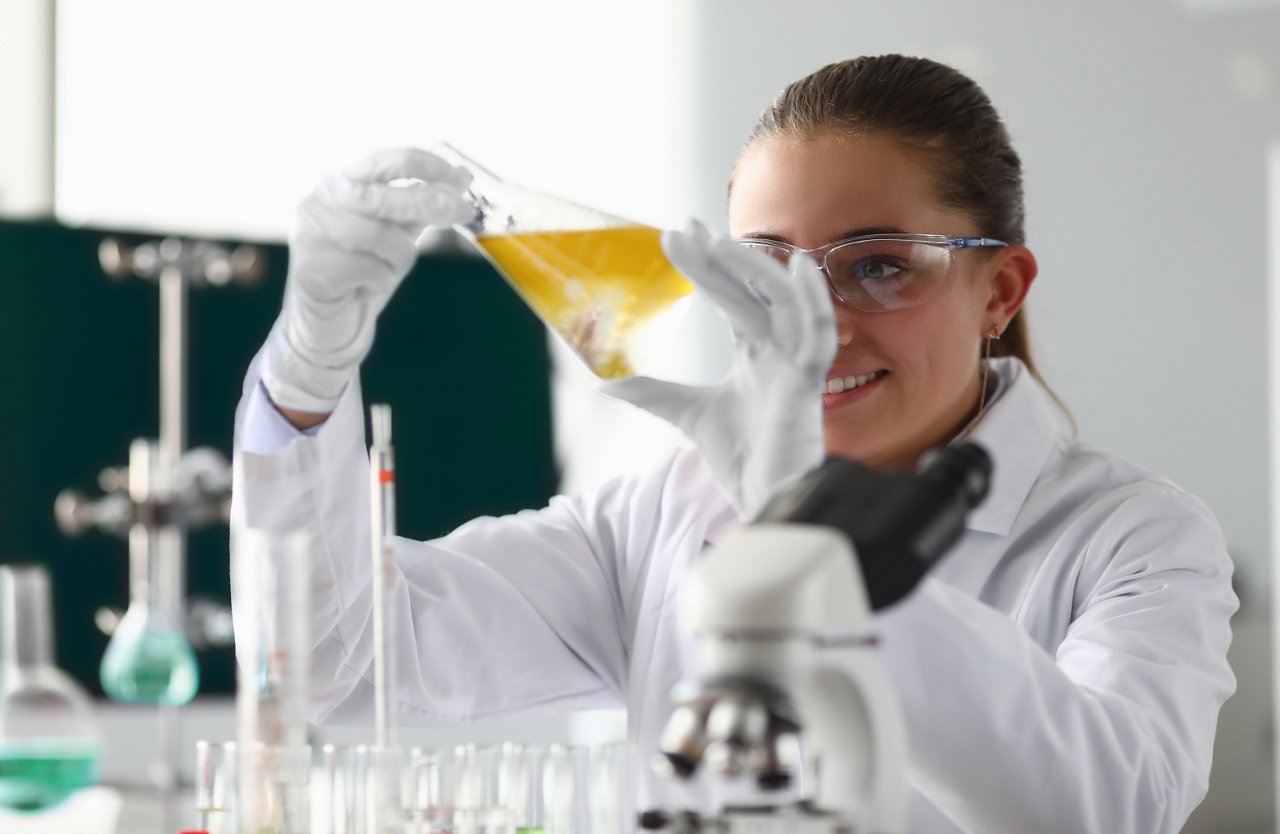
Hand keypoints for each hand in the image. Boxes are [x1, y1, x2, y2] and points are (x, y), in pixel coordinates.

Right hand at [261, 147, 474, 412]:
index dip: (428, 166)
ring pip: (381, 237)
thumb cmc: (364, 271)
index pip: (387, 161)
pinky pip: (372, 270)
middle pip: (383, 195)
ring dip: (398, 259)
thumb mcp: (397, 233)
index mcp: (342, 182)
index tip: (460, 179)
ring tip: (383, 269)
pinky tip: (362, 288)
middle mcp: (320, 199)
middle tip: (464, 210)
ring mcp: (311, 232)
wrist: (329, 322)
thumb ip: (422, 205)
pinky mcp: (312, 268)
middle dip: (429, 202)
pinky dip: (379, 282)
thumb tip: (463, 177)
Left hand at [601, 220, 836, 518]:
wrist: (766, 500)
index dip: (709, 267)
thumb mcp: (688, 415)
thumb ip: (654, 394)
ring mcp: (796, 363)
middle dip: (718, 259)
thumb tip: (605, 385)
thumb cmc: (743, 461)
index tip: (679, 236)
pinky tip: (798, 267)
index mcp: (755, 354)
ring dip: (754, 270)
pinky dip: (813, 299)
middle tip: (683, 230)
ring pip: (781, 301)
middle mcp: (777, 350)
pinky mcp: (809, 382)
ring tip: (718, 244)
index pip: (732, 297)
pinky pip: (819, 330)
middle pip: (748, 291)